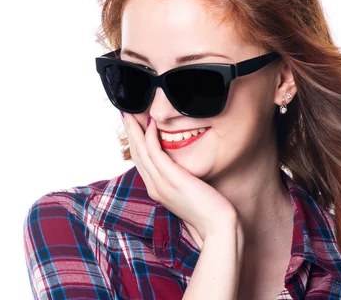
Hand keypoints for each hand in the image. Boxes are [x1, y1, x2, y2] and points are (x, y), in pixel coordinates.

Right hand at [121, 113, 238, 242]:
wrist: (216, 227)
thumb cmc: (208, 210)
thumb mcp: (188, 193)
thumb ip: (180, 180)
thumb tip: (181, 168)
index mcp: (156, 189)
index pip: (140, 160)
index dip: (134, 141)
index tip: (132, 124)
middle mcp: (154, 186)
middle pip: (136, 153)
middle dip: (129, 132)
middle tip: (124, 112)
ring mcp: (160, 183)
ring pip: (141, 151)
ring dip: (135, 130)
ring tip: (130, 113)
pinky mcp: (171, 179)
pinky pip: (155, 152)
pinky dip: (151, 137)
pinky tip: (152, 124)